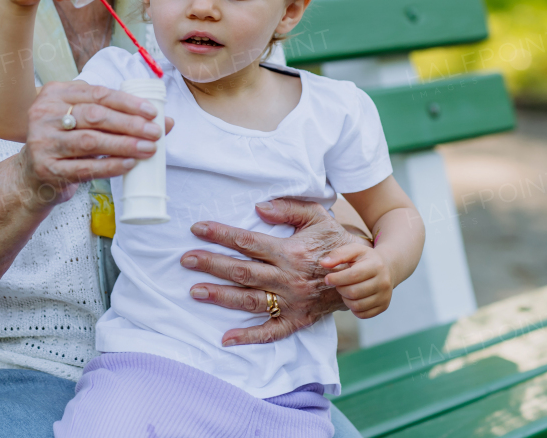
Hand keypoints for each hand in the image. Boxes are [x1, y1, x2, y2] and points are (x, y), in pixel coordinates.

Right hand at [17, 80, 173, 207]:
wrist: (32, 176)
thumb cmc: (66, 142)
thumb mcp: (83, 122)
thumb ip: (117, 115)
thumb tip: (166, 120)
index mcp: (55, 94)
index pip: (97, 93)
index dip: (127, 102)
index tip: (151, 112)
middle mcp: (44, 114)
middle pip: (94, 116)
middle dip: (129, 123)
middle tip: (154, 132)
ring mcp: (42, 142)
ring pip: (90, 141)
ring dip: (124, 145)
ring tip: (148, 148)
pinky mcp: (46, 168)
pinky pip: (85, 167)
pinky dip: (110, 166)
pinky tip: (129, 164)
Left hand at [180, 198, 369, 345]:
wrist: (361, 275)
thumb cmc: (334, 242)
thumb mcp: (318, 216)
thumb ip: (289, 208)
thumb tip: (259, 207)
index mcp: (290, 252)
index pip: (248, 241)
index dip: (220, 234)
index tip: (197, 229)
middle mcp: (288, 278)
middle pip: (242, 271)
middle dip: (211, 264)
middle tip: (185, 259)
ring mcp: (291, 302)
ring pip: (249, 300)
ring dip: (220, 296)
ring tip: (194, 290)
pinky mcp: (297, 320)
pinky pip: (271, 331)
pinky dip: (249, 337)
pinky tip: (225, 338)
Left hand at [320, 241, 393, 318]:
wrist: (388, 268)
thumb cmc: (367, 259)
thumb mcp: (354, 250)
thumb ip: (338, 254)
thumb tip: (324, 263)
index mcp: (376, 265)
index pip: (353, 276)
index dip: (337, 279)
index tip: (328, 279)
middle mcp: (383, 282)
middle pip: (354, 292)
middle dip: (341, 289)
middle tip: (339, 283)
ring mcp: (385, 296)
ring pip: (357, 305)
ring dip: (346, 299)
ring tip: (346, 290)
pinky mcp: (383, 306)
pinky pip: (363, 314)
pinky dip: (353, 308)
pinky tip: (353, 298)